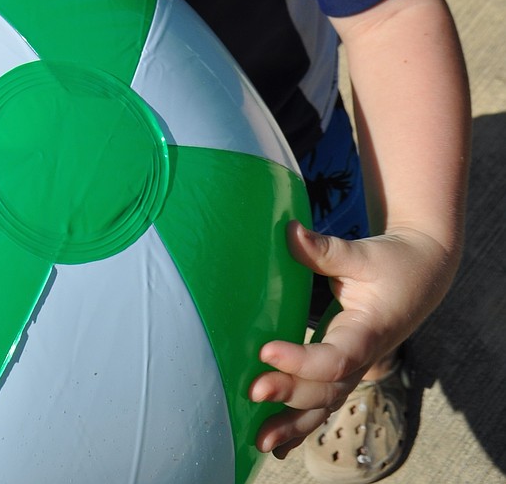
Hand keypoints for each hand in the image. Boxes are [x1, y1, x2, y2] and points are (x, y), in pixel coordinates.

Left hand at [249, 219, 450, 456]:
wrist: (422, 276)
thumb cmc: (392, 262)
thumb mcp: (363, 253)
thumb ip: (326, 250)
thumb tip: (289, 231)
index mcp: (369, 332)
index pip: (336, 358)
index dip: (301, 360)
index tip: (267, 351)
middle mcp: (363, 358)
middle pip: (327, 389)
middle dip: (290, 395)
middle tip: (253, 391)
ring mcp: (355, 367)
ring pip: (325, 405)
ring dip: (293, 424)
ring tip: (260, 441)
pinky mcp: (345, 366)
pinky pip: (323, 400)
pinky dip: (301, 422)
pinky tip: (278, 443)